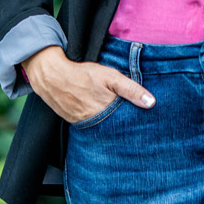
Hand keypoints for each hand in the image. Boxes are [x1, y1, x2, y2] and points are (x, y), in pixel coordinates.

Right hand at [21, 45, 154, 121]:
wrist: (51, 76)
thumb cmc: (83, 74)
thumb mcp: (111, 77)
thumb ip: (132, 90)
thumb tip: (151, 103)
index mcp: (107, 111)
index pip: (128, 123)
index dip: (136, 121)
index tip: (145, 121)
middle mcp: (96, 122)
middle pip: (116, 128)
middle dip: (125, 127)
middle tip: (133, 124)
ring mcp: (84, 124)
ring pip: (104, 129)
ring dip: (111, 126)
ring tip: (118, 121)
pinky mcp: (75, 123)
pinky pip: (91, 127)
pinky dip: (98, 124)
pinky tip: (102, 118)